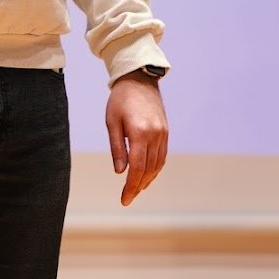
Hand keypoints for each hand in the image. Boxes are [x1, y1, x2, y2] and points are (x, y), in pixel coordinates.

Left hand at [106, 71, 167, 205]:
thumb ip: (117, 148)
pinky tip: (147, 175)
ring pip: (157, 165)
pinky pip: (162, 156)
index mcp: (140, 133)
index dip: (131, 186)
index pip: (136, 168)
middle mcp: (155, 135)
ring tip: (136, 189)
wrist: (139, 79)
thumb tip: (120, 172)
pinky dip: (155, 168)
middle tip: (127, 198)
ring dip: (147, 179)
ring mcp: (163, 134)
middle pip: (148, 169)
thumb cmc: (120, 100)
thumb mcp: (112, 122)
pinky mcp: (166, 132)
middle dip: (138, 186)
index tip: (124, 199)